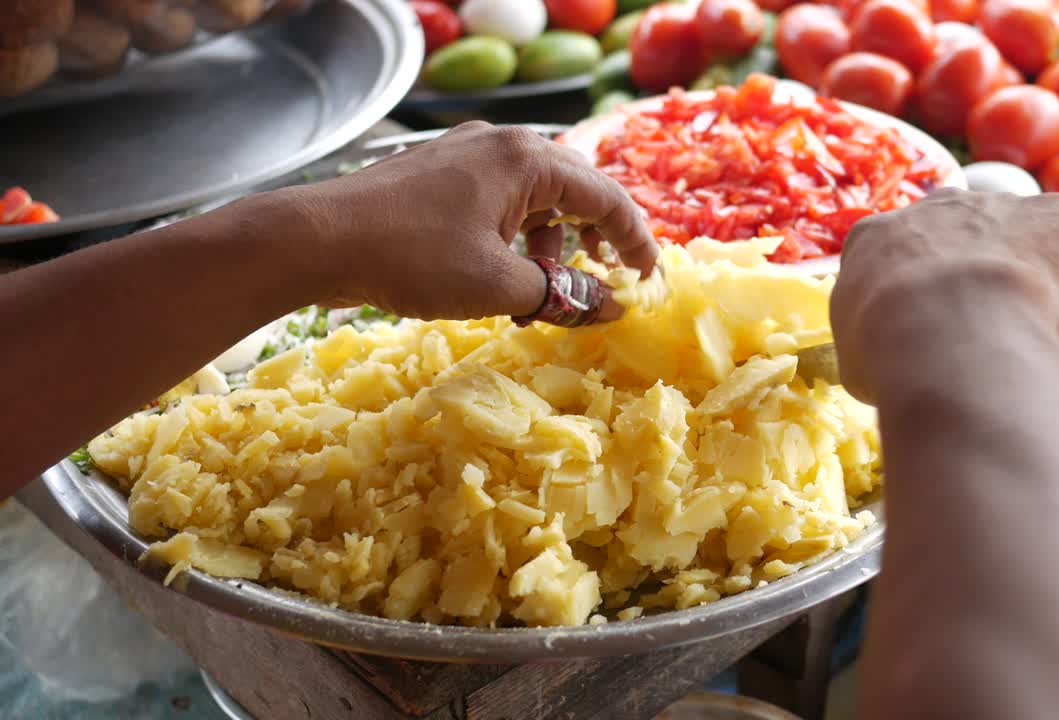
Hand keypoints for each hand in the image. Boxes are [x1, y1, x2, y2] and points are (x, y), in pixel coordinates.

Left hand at [292, 122, 658, 321]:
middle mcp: (501, 145)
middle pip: (573, 190)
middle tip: (607, 281)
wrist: (317, 239)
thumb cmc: (412, 257)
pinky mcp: (440, 175)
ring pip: (533, 199)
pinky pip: (498, 203)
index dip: (635, 242)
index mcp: (527, 159)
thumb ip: (563, 295)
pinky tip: (502, 277)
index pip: (606, 196)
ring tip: (545, 291)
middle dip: (595, 239)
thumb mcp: (498, 285)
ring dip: (550, 246)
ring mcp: (466, 155)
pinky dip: (514, 239)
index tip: (649, 281)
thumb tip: (611, 307)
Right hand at [830, 189, 1058, 403]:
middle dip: (974, 278)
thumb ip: (878, 341)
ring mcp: (999, 204)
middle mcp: (937, 207)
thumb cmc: (893, 354)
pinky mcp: (1058, 213)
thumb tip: (895, 360)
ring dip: (1025, 275)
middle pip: (961, 237)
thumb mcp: (859, 355)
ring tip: (1027, 330)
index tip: (932, 330)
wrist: (952, 332)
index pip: (897, 258)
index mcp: (876, 237)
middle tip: (982, 329)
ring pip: (1019, 238)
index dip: (918, 297)